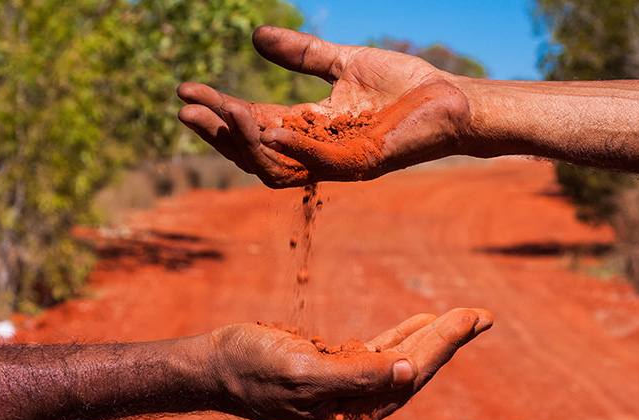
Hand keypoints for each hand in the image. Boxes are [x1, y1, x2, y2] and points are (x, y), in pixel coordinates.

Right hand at [178, 26, 474, 187]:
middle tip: (186, 109)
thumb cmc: (404, 85)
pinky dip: (292, 148)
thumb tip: (255, 36)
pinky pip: (319, 163)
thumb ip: (302, 55)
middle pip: (253, 151)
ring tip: (221, 112)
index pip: (252, 123)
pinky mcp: (363, 163)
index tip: (185, 89)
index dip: (218, 110)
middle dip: (218, 133)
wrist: (452, 98)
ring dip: (246, 142)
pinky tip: (267, 127)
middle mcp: (316, 150)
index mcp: (308, 127)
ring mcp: (337, 161)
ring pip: (277, 165)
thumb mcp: (342, 63)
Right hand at [209, 308, 492, 419]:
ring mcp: (345, 389)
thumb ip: (358, 376)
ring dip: (430, 337)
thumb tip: (409, 372)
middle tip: (481, 315)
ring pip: (398, 360)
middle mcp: (354, 408)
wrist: (215, 364)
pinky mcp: (333, 370)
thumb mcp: (304, 373)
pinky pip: (377, 353)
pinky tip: (419, 324)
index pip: (408, 377)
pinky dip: (400, 337)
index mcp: (351, 417)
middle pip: (411, 371)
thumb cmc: (252, 368)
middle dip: (446, 341)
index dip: (442, 346)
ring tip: (463, 318)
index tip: (470, 318)